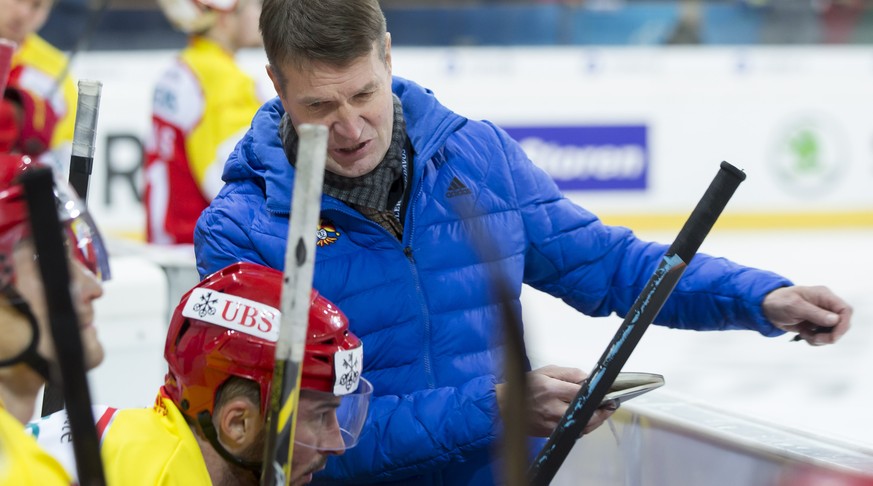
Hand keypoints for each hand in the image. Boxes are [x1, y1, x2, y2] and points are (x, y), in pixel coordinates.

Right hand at [495, 365, 616, 436]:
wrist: (505, 406)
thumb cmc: (526, 386)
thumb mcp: (546, 372)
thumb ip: (569, 374)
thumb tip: (588, 377)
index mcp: (552, 390)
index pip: (582, 394)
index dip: (599, 395)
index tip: (609, 394)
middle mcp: (553, 409)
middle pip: (586, 414)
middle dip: (602, 411)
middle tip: (611, 406)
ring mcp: (552, 423)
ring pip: (582, 427)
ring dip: (596, 421)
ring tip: (603, 413)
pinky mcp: (550, 433)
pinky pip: (573, 432)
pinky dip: (583, 427)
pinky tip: (588, 420)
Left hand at [762, 286, 851, 344]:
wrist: (766, 308)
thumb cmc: (778, 302)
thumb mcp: (794, 306)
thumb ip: (814, 313)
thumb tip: (835, 320)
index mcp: (824, 296)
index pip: (845, 310)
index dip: (843, 325)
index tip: (832, 337)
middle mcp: (826, 305)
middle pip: (842, 324)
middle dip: (831, 335)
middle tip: (814, 338)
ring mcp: (822, 316)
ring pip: (833, 333)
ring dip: (821, 339)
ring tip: (805, 335)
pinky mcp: (816, 324)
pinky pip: (823, 337)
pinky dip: (815, 340)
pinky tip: (803, 335)